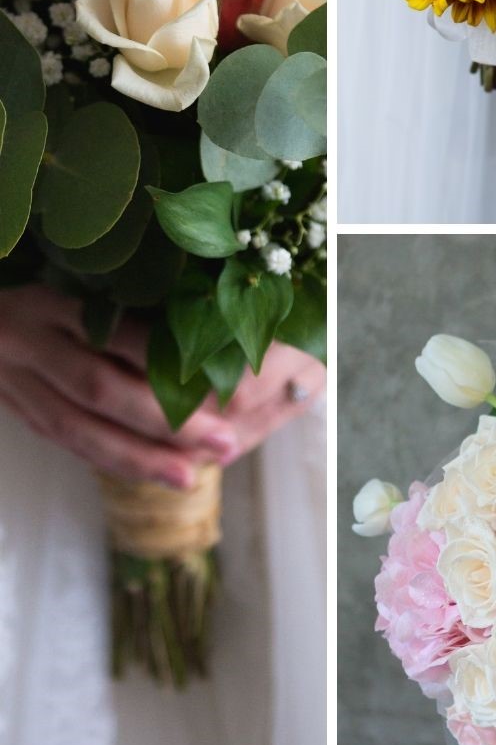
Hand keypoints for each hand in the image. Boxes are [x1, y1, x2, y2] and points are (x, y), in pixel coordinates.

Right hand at [0, 286, 323, 489]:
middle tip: (224, 440)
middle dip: (166, 420)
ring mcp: (13, 376)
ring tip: (189, 476)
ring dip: (137, 457)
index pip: (116, 332)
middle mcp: (28, 338)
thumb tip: (204, 316)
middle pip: (100, 387)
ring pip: (77, 426)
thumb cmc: (36, 271)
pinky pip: (62, 438)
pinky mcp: (13, 403)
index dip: (167, 359)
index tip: (226, 375)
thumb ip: (127, 290)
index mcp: (51, 296)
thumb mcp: (75, 268)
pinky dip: (107, 458)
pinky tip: (148, 472)